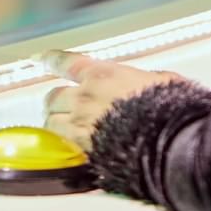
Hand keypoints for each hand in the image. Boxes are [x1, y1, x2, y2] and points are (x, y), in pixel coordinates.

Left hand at [38, 49, 185, 153]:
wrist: (169, 143)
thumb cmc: (170, 109)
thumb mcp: (163, 81)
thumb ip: (146, 81)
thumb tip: (152, 83)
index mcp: (103, 75)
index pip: (67, 63)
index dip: (51, 59)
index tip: (40, 57)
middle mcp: (86, 99)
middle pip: (53, 97)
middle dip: (55, 101)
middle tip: (58, 105)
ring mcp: (81, 127)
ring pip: (51, 124)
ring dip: (55, 125)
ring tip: (61, 130)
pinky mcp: (83, 153)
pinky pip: (62, 148)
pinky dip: (63, 147)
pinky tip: (70, 150)